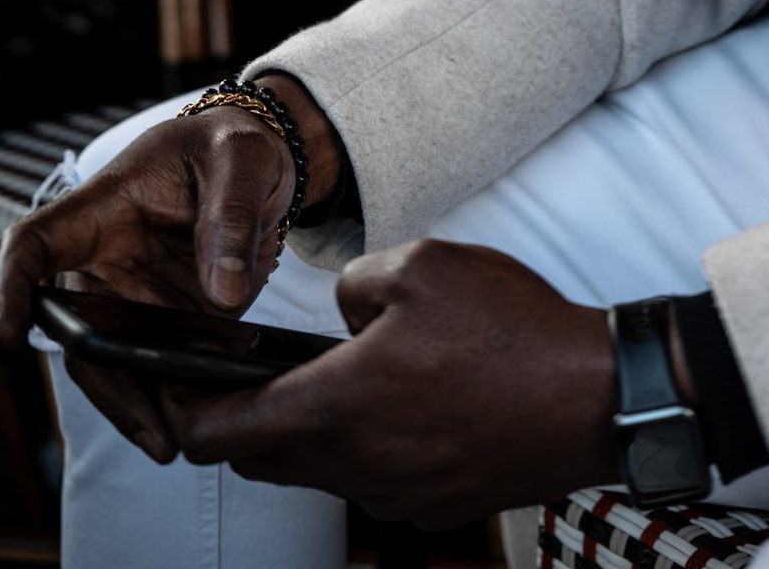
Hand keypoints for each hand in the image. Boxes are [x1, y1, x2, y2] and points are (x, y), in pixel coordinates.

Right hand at [0, 73, 341, 463]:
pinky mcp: (171, 320)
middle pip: (76, 331)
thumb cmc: (235, 146)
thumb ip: (229, 219)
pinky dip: (183, 390)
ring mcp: (136, 296)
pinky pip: (162, 365)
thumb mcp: (240, 161)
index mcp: (103, 208)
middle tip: (154, 430)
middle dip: (106, 385)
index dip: (10, 287)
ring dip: (144, 403)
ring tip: (182, 437)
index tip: (10, 333)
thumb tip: (222, 295)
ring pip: (116, 362)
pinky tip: (214, 404)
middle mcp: (107, 260)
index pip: (34, 244)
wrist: (267, 161)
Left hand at [159, 240, 618, 524]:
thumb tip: (344, 311)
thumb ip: (354, 284)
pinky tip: (404, 398)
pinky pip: (374, 477)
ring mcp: (396, 492)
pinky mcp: (435, 502)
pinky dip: (365, 445)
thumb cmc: (512, 333)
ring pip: (320, 470)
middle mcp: (355, 464)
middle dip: (243, 423)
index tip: (175, 394)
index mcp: (335, 406)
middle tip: (251, 380)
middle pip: (263, 459)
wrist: (593, 396)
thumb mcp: (421, 265)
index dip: (186, 414)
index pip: (223, 433)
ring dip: (310, 433)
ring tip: (339, 378)